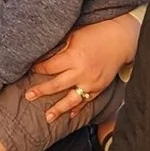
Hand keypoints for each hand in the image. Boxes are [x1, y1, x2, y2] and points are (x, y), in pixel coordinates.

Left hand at [22, 11, 137, 126]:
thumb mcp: (74, 36)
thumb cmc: (95, 33)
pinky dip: (77, 109)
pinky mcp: (99, 87)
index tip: (30, 69)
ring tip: (47, 117)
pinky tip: (69, 115)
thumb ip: (59, 48)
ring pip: (71, 100)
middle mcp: (81, 72)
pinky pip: (86, 101)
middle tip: (28, 96)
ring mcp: (91, 82)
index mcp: (73, 57)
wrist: (120, 39)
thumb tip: (42, 55)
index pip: (49, 67)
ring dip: (58, 109)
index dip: (38, 69)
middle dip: (41, 91)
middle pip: (56, 85)